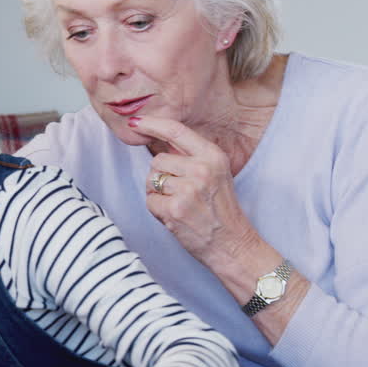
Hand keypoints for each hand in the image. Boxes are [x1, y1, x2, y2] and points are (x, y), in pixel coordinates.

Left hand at [130, 116, 258, 268]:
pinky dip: (157, 210)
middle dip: (160, 176)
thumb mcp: (215, 174)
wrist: (232, 244)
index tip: (135, 122)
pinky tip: (175, 216)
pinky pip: (150, 201)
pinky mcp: (175, 209)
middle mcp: (202, 169)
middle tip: (180, 194)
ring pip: (151, 180)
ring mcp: (188, 189)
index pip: (176, 130)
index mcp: (213, 156)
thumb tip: (157, 138)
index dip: (152, 124)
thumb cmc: (220, 210)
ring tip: (179, 205)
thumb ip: (191, 156)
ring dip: (158, 194)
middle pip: (158, 160)